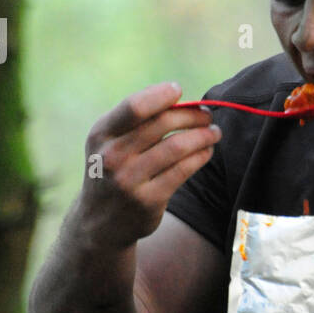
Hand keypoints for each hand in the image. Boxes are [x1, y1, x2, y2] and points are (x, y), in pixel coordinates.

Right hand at [78, 81, 221, 248]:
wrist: (99, 222)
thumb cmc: (113, 169)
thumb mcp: (109, 142)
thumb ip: (135, 119)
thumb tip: (177, 95)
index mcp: (101, 134)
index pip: (135, 106)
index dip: (161, 95)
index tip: (178, 91)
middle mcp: (112, 157)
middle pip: (162, 124)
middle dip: (192, 115)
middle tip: (207, 116)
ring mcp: (129, 181)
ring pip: (177, 147)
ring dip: (203, 136)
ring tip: (214, 132)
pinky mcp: (148, 201)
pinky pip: (183, 170)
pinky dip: (201, 156)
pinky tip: (207, 151)